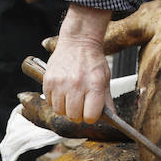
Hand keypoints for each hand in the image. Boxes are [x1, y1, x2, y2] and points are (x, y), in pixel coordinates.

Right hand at [43, 4, 112, 122]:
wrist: (78, 41)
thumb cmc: (92, 60)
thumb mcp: (105, 78)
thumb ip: (107, 100)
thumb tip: (112, 118)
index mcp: (94, 84)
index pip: (91, 116)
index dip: (91, 117)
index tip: (90, 112)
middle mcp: (76, 84)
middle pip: (74, 116)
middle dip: (78, 114)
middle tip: (80, 105)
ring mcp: (60, 82)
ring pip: (60, 111)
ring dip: (65, 108)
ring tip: (71, 96)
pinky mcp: (48, 80)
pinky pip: (49, 102)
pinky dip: (56, 100)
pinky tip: (62, 90)